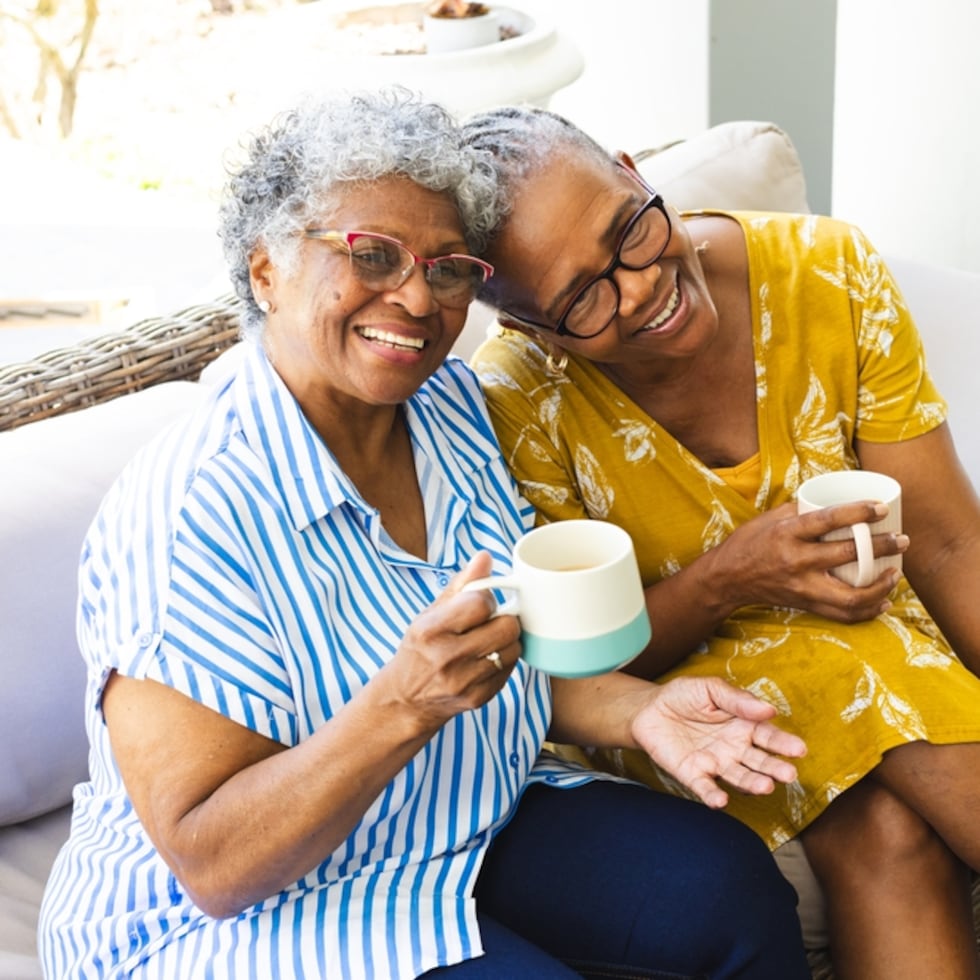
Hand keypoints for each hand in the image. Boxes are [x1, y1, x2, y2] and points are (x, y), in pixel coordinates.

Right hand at [382, 552, 521, 728]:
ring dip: (506, 640)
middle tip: (489, 622)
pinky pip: (510, 669)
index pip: (481, 603)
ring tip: (488, 641)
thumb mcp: (431, 613)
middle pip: (505, 626)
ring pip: (513, 648)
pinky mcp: (479, 697)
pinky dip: (504, 660)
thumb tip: (485, 557)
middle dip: (502, 619)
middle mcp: (447, 657)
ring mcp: (464, 681)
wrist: (407, 699)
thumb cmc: (421, 649)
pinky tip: (485, 659)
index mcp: (431, 630)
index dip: (487, 600)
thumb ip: (461, 584)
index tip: (480, 605)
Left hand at [630, 676, 805, 808]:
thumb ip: (737, 699)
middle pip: (759, 761)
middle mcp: (735, 749)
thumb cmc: (683, 696)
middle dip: (774, 768)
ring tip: (765, 787)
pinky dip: (713, 795)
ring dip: (751, 784)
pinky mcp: (693, 774)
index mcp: (743, 725)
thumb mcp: (710, 688)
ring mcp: (715, 763)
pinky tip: (721, 800)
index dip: (783, 743)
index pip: (768, 736)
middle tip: (789, 774)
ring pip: (738, 777)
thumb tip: (769, 709)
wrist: (648, 708)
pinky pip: (705, 787)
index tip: (799, 749)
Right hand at [712, 501, 906, 621]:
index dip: (858, 513)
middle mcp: (796, 562)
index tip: (881, 509)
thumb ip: (802, 511)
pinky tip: (882, 601)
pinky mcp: (805, 604)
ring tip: (895, 573)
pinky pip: (842, 614)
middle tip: (901, 540)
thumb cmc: (749, 542)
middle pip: (848, 556)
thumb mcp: (770, 518)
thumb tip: (835, 501)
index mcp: (787, 535)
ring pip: (850, 596)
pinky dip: (867, 610)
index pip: (828, 521)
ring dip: (880, 586)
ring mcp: (802, 587)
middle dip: (881, 547)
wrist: (727, 578)